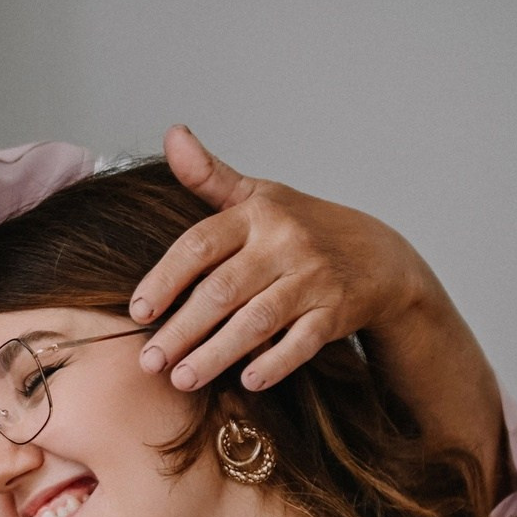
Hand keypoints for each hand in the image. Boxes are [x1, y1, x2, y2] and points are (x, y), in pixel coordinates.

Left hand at [130, 125, 449, 394]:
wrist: (378, 256)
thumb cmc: (301, 226)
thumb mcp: (258, 195)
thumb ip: (208, 176)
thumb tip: (172, 135)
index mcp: (257, 213)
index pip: (200, 245)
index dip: (166, 279)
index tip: (138, 312)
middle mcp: (285, 243)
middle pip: (222, 290)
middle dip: (182, 330)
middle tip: (149, 362)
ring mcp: (313, 278)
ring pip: (256, 321)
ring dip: (216, 354)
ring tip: (181, 380)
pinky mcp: (337, 312)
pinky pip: (302, 342)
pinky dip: (275, 363)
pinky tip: (247, 382)